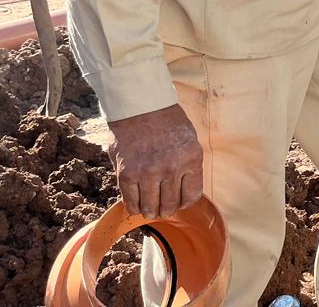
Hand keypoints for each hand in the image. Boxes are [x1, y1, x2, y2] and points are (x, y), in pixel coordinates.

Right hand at [107, 103, 203, 218]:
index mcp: (192, 159)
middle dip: (167, 209)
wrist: (142, 106)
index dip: (184, 202)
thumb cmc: (168, 123)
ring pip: (150, 209)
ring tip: (149, 204)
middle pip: (170, 206)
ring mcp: (148, 173)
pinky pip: (131, 203)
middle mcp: (171, 168)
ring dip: (150, 210)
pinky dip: (134, 206)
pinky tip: (137, 200)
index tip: (179, 199)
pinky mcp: (126, 175)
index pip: (192, 197)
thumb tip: (185, 195)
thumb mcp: (190, 141)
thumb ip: (188, 167)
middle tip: (162, 204)